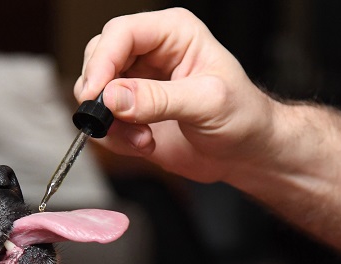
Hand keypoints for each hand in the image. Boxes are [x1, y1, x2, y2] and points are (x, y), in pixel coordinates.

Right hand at [74, 8, 277, 183]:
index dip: (103, 61)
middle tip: (112, 118)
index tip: (96, 93)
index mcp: (173, 33)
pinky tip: (145, 144)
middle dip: (101, 93)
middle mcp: (150, 53)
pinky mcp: (130, 112)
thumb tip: (114, 96)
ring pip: (94, 91)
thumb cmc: (243, 117)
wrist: (246, 154)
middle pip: (99, 58)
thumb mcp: (207, 103)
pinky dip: (116, 138)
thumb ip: (159, 99)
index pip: (122, 33)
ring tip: (142, 137)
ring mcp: (137, 83)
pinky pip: (102, 122)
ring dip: (110, 121)